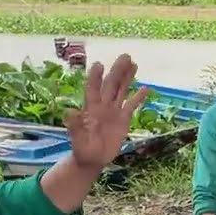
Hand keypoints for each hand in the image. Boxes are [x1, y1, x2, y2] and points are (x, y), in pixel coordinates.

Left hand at [65, 54, 149, 170]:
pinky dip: (138, 98)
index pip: (92, 89)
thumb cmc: (82, 148)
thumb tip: (69, 111)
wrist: (92, 158)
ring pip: (121, 90)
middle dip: (117, 70)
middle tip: (125, 56)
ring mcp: (114, 111)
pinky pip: (131, 105)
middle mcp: (102, 105)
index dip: (95, 77)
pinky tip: (146, 89)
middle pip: (111, 84)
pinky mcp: (123, 119)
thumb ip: (74, 125)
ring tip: (134, 63)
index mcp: (90, 108)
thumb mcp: (77, 139)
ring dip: (127, 77)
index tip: (99, 65)